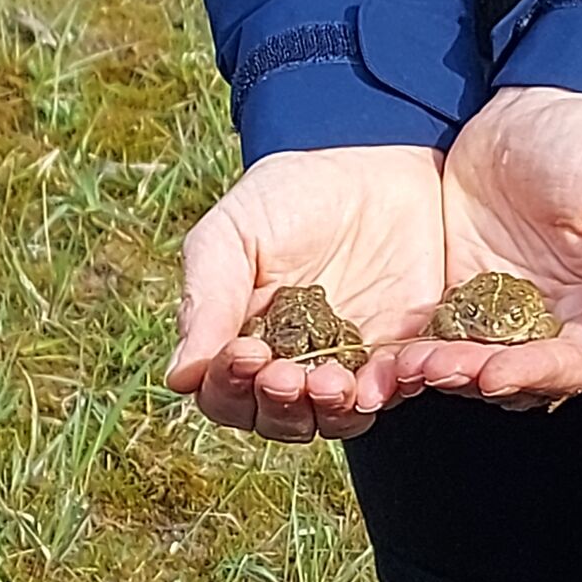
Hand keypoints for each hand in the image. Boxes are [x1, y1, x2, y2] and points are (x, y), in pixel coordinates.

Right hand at [166, 146, 443, 440]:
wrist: (370, 162)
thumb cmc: (288, 196)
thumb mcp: (234, 233)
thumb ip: (207, 300)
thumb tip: (180, 377)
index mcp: (243, 343)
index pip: (226, 394)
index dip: (230, 386)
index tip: (244, 355)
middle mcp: (295, 366)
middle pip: (280, 419)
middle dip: (281, 405)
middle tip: (288, 377)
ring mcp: (351, 363)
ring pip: (337, 417)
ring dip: (333, 410)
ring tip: (336, 384)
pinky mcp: (401, 351)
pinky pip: (398, 386)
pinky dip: (390, 390)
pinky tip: (385, 377)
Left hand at [397, 87, 581, 407]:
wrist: (524, 108)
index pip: (580, 364)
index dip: (538, 373)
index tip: (496, 372)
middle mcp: (561, 321)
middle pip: (524, 375)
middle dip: (480, 377)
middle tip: (439, 368)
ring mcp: (509, 313)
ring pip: (480, 363)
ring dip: (447, 369)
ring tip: (410, 363)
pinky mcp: (464, 299)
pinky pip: (444, 336)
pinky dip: (423, 348)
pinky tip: (397, 349)